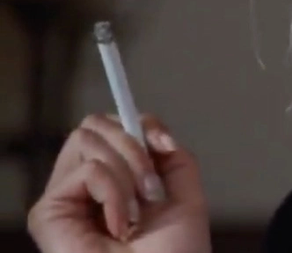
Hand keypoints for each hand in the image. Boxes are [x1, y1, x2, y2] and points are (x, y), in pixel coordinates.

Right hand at [27, 114, 211, 252]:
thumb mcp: (184, 195)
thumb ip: (171, 156)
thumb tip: (147, 124)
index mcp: (113, 181)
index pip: (110, 128)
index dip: (135, 126)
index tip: (163, 145)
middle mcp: (83, 188)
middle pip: (94, 125)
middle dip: (133, 147)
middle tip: (151, 189)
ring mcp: (64, 199)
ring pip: (88, 139)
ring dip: (127, 172)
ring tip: (136, 213)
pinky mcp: (47, 214)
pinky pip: (88, 171)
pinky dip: (115, 192)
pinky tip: (119, 226)